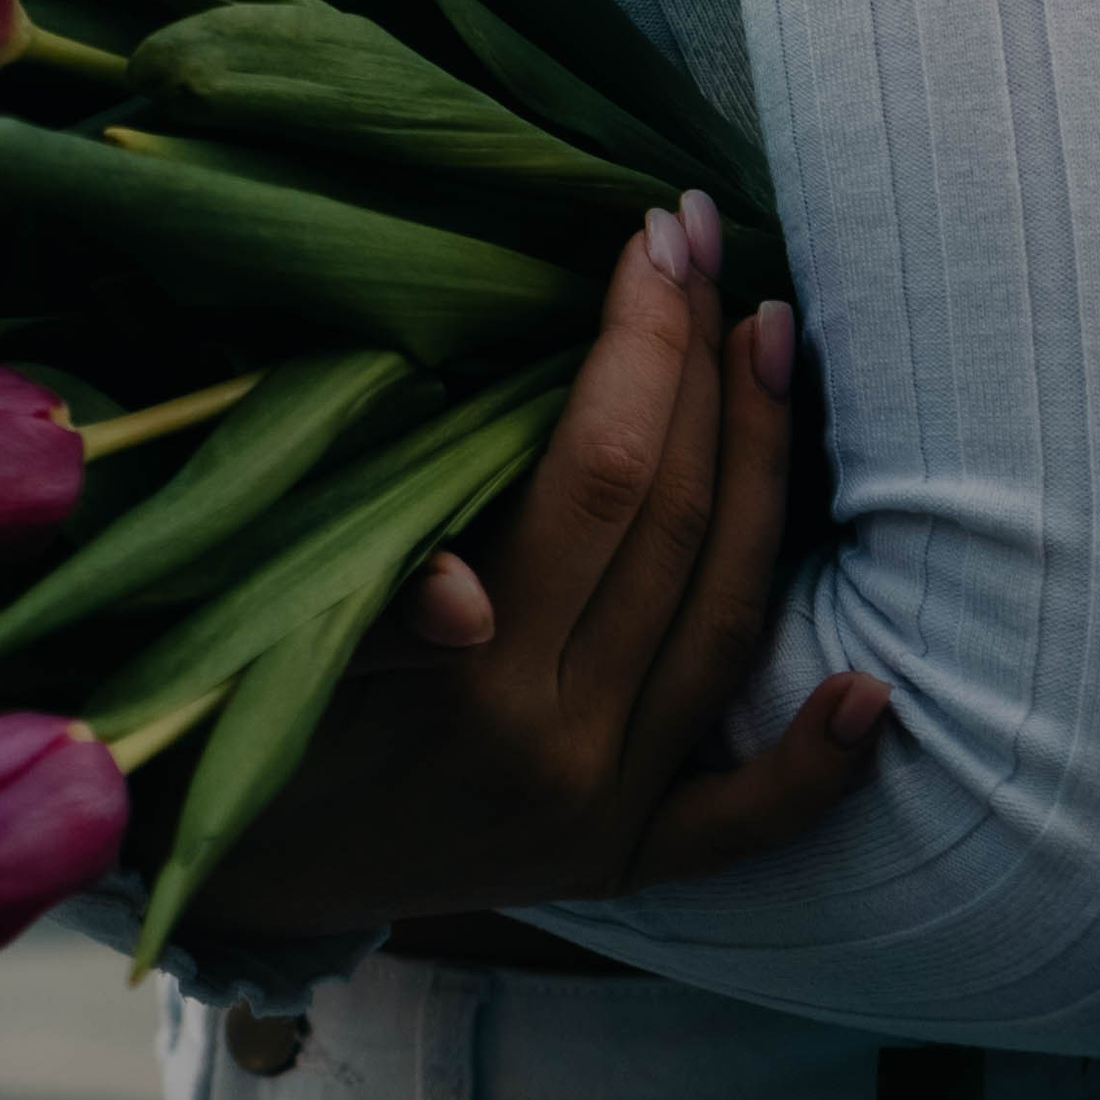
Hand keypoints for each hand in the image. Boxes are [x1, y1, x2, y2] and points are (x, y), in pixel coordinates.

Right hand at [181, 198, 886, 935]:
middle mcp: (562, 750)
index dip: (639, 343)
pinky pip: (745, 822)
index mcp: (472, 683)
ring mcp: (605, 813)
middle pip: (677, 522)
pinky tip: (876, 687)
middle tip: (708, 238)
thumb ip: (362, 611)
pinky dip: (818, 762)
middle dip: (701, 360)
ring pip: (728, 620)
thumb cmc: (227, 702)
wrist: (223, 865)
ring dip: (769, 471)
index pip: (601, 475)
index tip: (647, 234)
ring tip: (774, 340)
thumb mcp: (257, 640)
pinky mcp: (622, 865)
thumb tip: (456, 598)